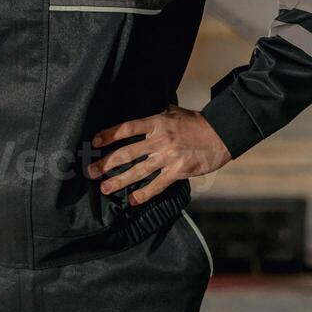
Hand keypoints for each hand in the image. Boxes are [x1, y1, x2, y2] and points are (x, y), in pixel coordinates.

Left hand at [86, 105, 230, 205]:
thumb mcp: (173, 111)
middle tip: (91, 172)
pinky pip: (157, 185)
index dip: (109, 135)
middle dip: (106, 163)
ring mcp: (168, 157)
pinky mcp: (178, 171)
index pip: (127, 128)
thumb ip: (155, 115)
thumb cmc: (195, 122)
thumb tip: (139, 114)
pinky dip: (144, 194)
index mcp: (156, 122)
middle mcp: (159, 140)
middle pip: (127, 153)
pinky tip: (132, 200)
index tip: (94, 142)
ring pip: (138, 171)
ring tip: (104, 188)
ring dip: (119, 181)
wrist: (220, 134)